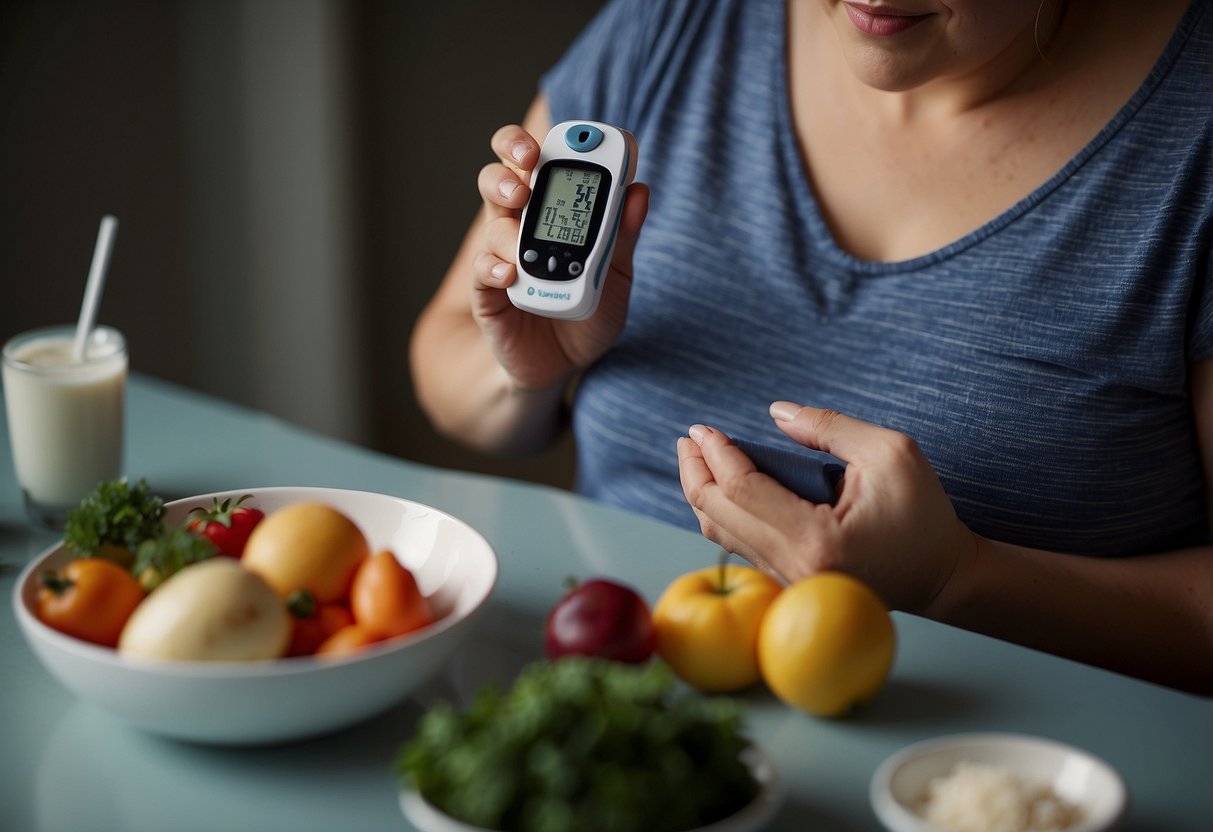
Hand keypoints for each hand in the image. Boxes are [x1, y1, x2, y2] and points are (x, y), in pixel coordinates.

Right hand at [470, 124, 649, 392]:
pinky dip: (493, 267)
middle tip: (528, 167)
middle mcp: (518, 226)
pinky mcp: (489, 294)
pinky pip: (482, 271)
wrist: (563, 366)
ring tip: (526, 238)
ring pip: (494, 222)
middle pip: (498, 175)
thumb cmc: (587, 313)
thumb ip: (624, 234)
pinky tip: (509, 273)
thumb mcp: (617, 273)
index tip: (562, 137)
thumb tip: (640, 190)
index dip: (540, 141)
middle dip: (509, 162)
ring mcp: (500, 257)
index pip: (535, 162)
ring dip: (509, 222)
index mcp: (549, 211)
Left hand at [676, 401, 977, 612]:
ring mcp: (788, 583)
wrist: (943, 578)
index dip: (716, 454)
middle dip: (695, 472)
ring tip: (697, 456)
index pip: (741, 490)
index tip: (701, 428)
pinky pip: (740, 544)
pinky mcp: (789, 584)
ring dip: (703, 492)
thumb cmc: (924, 516)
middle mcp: (793, 569)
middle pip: (717, 515)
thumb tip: (775, 413)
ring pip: (721, 534)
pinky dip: (723, 511)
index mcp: (816, 541)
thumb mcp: (891, 453)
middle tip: (689, 439)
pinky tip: (720, 486)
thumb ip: (830, 427)